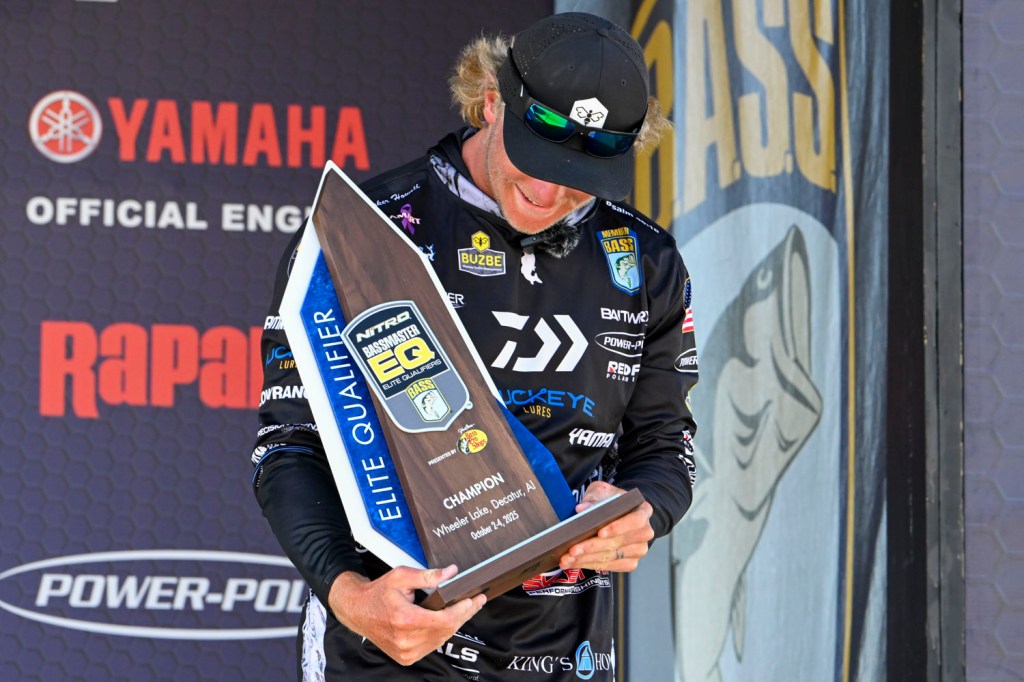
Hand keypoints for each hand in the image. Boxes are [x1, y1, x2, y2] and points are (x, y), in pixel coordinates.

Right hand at [327, 565, 485, 665]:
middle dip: (464, 615)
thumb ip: (428, 576)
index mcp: (406, 619)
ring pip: (441, 639)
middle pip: (447, 630)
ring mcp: (406, 652)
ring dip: (454, 625)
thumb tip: (452, 572)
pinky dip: (441, 634)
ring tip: (464, 610)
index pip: (445, 620)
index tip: (474, 599)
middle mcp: (406, 640)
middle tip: (476, 602)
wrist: (358, 611)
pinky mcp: (406, 657)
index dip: (463, 610)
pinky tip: (447, 621)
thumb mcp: (401, 576)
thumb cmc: (378, 593)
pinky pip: (432, 646)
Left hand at [558, 481, 653, 572]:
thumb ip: (594, 498)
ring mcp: (638, 550)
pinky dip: (589, 565)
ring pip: (611, 557)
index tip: (600, 532)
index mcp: (643, 511)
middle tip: (572, 549)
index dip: (617, 528)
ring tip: (567, 558)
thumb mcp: (603, 492)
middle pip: (618, 543)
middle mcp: (644, 533)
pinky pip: (609, 566)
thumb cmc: (611, 501)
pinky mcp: (630, 563)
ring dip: (587, 559)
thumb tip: (581, 509)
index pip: (635, 521)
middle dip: (592, 547)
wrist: (619, 513)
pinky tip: (574, 562)